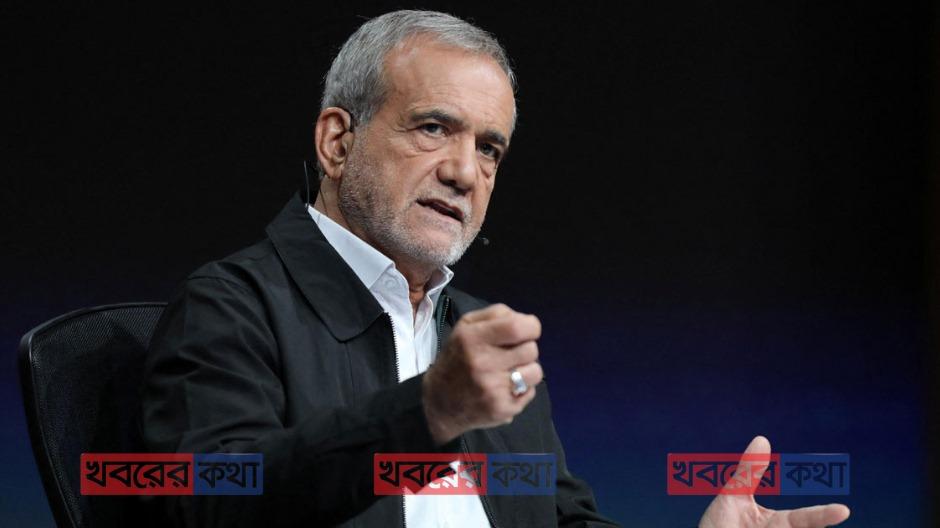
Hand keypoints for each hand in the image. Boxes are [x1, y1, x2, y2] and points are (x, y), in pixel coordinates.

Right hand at [422, 303, 542, 443]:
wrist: (439, 403)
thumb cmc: (457, 357)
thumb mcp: (466, 326)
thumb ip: (496, 314)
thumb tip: (525, 320)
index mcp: (472, 338)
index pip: (518, 327)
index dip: (531, 327)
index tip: (525, 331)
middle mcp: (482, 364)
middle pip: (531, 349)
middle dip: (525, 349)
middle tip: (510, 355)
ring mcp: (493, 389)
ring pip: (536, 372)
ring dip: (526, 370)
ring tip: (509, 372)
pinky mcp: (502, 409)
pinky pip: (530, 392)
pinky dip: (522, 390)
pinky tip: (504, 389)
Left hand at [700, 436, 849, 527]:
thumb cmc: (718, 526)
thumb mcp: (733, 496)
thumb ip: (749, 472)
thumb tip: (763, 439)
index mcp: (777, 523)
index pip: (804, 519)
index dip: (823, 515)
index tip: (844, 510)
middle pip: (802, 526)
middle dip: (817, 520)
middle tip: (840, 512)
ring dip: (773, 526)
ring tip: (750, 525)